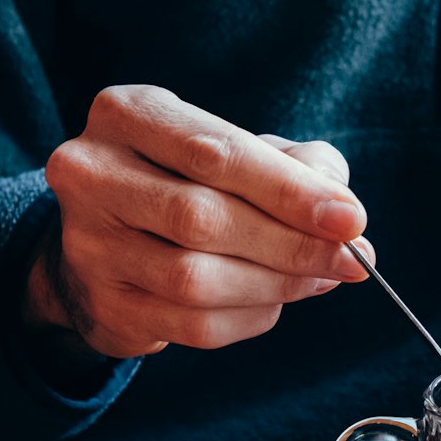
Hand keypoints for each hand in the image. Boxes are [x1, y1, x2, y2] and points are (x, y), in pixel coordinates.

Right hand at [24, 85, 373, 356]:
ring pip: (194, 279)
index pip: (217, 154)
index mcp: (128, 114)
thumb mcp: (244, 152)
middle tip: (352, 260)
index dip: (290, 191)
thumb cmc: (195, 181)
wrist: (117, 238)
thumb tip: (347, 220)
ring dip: (276, 286)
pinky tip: (273, 302)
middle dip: (292, 244)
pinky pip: (190, 325)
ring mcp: (88, 244)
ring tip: (319, 278)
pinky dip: (248, 317)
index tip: (352, 220)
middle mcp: (91, 173)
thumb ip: (301, 168)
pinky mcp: (101, 304)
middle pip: (202, 218)